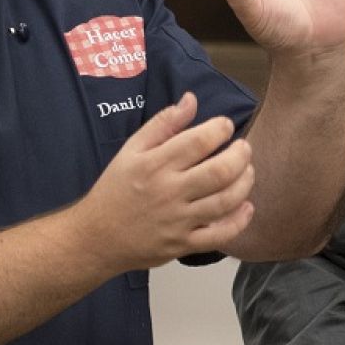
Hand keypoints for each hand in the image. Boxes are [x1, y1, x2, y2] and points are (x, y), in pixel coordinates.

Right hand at [80, 93, 253, 268]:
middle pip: (219, 172)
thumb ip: (163, 123)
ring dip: (244, 183)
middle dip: (241, 155)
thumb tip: (191, 100)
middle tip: (244, 147)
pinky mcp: (182, 245)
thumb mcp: (131, 150)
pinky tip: (246, 206)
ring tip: (247, 171)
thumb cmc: (115, 189)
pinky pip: (219, 236)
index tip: (225, 126)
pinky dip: (239, 221)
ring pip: (224, 201)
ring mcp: (177, 221)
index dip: (220, 129)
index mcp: (155, 164)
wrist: (96, 236)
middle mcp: (168, 192)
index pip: (198, 141)